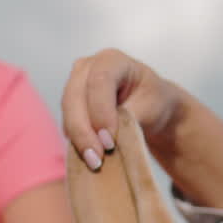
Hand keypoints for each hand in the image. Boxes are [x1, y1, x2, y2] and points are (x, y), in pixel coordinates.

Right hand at [60, 48, 184, 169]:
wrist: (151, 107)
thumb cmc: (154, 101)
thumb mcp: (151, 106)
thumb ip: (130, 117)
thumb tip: (107, 137)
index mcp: (112, 60)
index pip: (99, 82)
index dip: (100, 112)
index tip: (110, 141)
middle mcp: (88, 67)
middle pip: (76, 97)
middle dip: (84, 130)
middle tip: (97, 159)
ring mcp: (75, 84)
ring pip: (68, 111)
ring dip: (78, 139)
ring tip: (94, 163)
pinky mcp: (71, 104)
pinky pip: (67, 122)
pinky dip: (76, 141)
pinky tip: (87, 157)